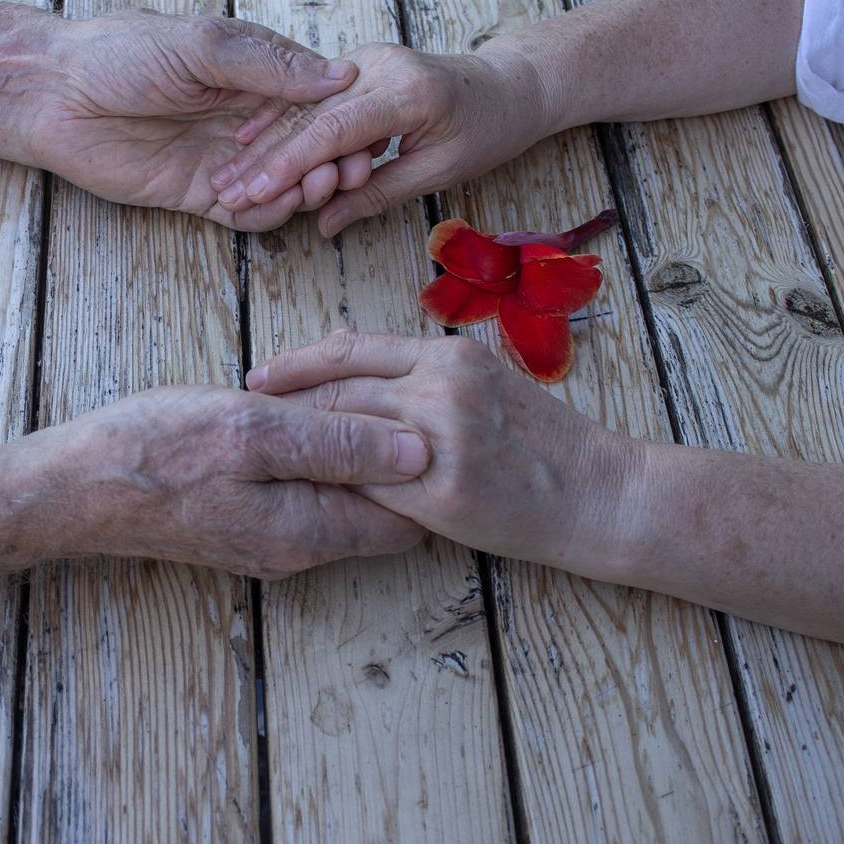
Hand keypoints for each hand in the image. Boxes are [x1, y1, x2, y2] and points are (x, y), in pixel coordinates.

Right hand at [0, 384, 428, 577]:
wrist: (73, 486)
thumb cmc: (155, 450)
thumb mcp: (252, 430)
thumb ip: (338, 444)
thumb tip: (421, 453)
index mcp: (310, 531)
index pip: (408, 521)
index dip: (426, 469)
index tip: (418, 414)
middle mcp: (298, 550)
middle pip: (379, 512)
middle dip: (390, 458)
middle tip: (376, 393)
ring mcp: (268, 541)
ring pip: (340, 500)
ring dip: (348, 452)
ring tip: (332, 396)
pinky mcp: (243, 525)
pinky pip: (302, 494)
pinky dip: (311, 457)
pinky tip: (292, 416)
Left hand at [28, 9, 377, 230]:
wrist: (54, 97)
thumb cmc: (118, 54)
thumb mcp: (200, 45)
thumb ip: (266, 64)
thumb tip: (339, 75)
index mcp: (252, 71)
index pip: (315, 99)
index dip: (341, 119)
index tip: (363, 133)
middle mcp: (244, 116)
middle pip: (306, 146)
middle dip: (328, 160)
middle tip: (343, 170)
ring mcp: (223, 158)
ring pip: (282, 183)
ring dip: (301, 189)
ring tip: (311, 189)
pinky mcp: (198, 194)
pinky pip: (246, 214)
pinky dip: (267, 215)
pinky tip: (274, 207)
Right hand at [209, 42, 559, 235]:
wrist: (507, 86)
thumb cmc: (485, 132)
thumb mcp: (438, 172)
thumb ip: (376, 194)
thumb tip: (325, 225)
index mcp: (406, 92)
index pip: (332, 131)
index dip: (288, 165)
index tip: (254, 193)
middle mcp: (379, 66)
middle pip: (308, 116)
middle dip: (263, 158)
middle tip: (225, 192)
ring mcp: (366, 60)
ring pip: (303, 105)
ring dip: (262, 142)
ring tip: (227, 176)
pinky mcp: (357, 65)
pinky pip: (312, 96)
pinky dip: (279, 120)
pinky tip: (245, 140)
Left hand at [244, 331, 641, 578]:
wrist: (599, 492)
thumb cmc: (542, 441)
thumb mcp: (486, 383)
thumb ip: (425, 375)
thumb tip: (355, 373)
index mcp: (448, 355)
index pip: (350, 350)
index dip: (296, 363)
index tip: (259, 377)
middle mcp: (439, 387)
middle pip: (335, 391)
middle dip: (283, 406)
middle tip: (243, 418)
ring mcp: (438, 440)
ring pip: (340, 436)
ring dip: (298, 447)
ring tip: (263, 455)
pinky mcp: (439, 493)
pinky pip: (364, 488)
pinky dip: (331, 488)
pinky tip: (305, 494)